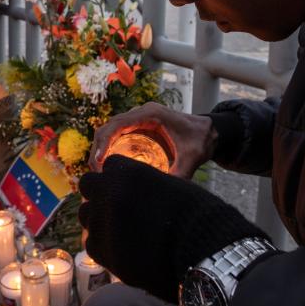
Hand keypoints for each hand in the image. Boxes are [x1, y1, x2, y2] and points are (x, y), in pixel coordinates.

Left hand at [78, 155, 266, 302]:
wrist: (199, 250)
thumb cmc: (192, 214)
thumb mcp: (167, 185)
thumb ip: (142, 183)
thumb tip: (129, 188)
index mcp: (123, 171)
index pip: (108, 166)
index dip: (117, 176)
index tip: (126, 187)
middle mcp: (105, 192)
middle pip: (88, 185)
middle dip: (99, 192)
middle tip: (117, 205)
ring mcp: (99, 221)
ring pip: (85, 213)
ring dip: (98, 217)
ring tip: (119, 228)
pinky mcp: (99, 249)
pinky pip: (91, 241)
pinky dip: (103, 243)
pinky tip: (121, 246)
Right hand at [89, 102, 215, 178]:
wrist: (209, 132)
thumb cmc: (201, 140)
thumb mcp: (192, 158)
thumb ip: (181, 173)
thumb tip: (166, 192)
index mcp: (150, 114)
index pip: (118, 123)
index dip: (104, 140)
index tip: (99, 161)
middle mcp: (140, 113)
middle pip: (108, 127)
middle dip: (98, 148)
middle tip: (95, 172)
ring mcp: (138, 119)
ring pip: (109, 131)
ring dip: (100, 149)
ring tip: (97, 171)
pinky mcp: (138, 127)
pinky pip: (117, 135)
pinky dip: (108, 149)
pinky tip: (108, 167)